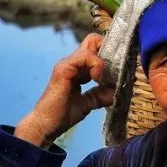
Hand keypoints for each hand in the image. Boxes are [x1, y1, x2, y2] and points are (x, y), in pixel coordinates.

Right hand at [14, 33, 115, 147]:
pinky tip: (97, 79)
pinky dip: (96, 65)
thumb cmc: (63, 114)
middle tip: (116, 69)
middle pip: (95, 40)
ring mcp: (67, 64)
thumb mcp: (89, 103)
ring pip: (92, 43)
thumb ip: (102, 94)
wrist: (46, 126)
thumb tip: (117, 89)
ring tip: (105, 78)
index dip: (111, 54)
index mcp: (79, 69)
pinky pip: (85, 56)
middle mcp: (73, 63)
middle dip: (110, 50)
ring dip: (105, 59)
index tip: (120, 69)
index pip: (97, 48)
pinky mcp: (63, 69)